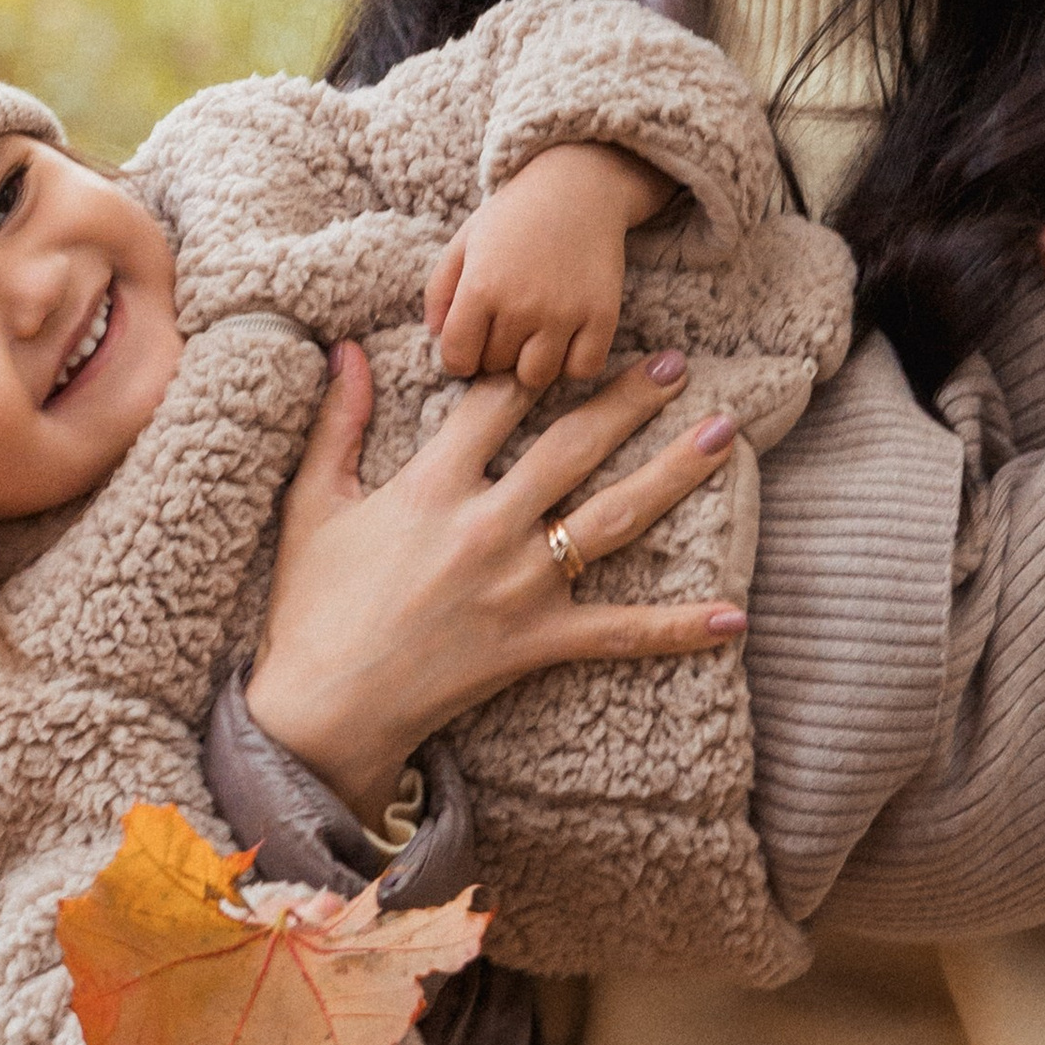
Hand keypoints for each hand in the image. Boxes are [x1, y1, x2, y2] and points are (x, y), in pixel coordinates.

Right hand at [243, 342, 746, 823]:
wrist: (323, 710)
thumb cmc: (311, 606)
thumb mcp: (313, 505)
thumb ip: (337, 423)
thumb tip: (344, 347)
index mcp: (431, 484)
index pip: (497, 402)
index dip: (535, 362)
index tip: (572, 334)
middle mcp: (485, 524)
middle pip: (574, 444)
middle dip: (630, 399)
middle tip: (680, 363)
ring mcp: (518, 584)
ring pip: (613, 517)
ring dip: (673, 473)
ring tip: (723, 434)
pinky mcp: (535, 642)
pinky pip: (619, 632)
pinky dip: (678, 627)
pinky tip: (733, 617)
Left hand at [424, 141, 676, 390]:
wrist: (578, 188)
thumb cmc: (514, 216)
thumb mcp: (465, 242)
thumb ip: (440, 289)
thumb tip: (434, 335)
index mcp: (481, 287)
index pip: (457, 357)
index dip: (460, 357)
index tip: (471, 343)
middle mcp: (521, 306)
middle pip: (496, 367)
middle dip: (495, 352)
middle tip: (507, 324)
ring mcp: (564, 314)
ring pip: (536, 377)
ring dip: (530, 363)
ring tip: (534, 335)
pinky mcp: (602, 317)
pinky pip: (583, 370)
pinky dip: (572, 363)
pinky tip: (566, 339)